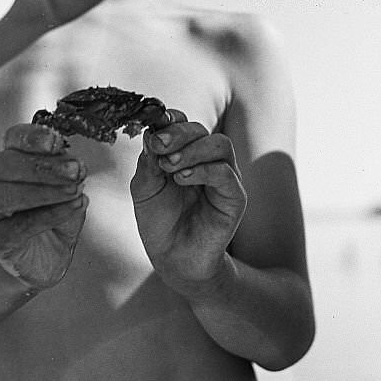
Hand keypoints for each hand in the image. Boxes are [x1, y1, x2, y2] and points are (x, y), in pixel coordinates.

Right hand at [0, 124, 87, 289]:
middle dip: (43, 166)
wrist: (44, 259)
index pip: (12, 138)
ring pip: (1, 194)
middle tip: (77, 171)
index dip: (32, 137)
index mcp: (9, 159)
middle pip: (4, 164)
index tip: (57, 142)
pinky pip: (18, 225)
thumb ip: (67, 171)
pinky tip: (75, 207)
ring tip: (76, 190)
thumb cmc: (56, 214)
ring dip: (43, 190)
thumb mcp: (67, 186)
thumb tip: (74, 163)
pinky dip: (51, 213)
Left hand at [131, 112, 247, 287]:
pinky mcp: (234, 197)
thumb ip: (148, 162)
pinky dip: (203, 170)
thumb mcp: (145, 189)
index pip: (184, 124)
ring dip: (192, 150)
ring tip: (170, 166)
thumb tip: (150, 133)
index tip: (153, 129)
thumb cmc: (160, 222)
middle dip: (178, 134)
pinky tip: (182, 179)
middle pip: (201, 130)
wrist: (173, 259)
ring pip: (220, 145)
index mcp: (185, 154)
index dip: (170, 121)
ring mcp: (224, 177)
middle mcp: (207, 160)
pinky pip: (225, 173)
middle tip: (159, 146)